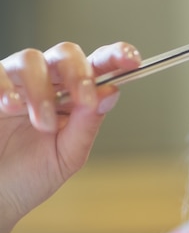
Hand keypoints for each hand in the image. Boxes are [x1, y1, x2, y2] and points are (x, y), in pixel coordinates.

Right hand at [0, 42, 140, 232]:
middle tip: (82, 99)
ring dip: (42, 90)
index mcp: (72, 96)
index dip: (116, 56)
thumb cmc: (28, 177)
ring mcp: (16, 83)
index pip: (98, 67)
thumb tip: (111, 92)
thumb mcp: (67, 156)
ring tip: (41, 123)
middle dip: (80, 72)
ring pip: (32, 59)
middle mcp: (46, 83)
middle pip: (67, 54)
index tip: (132, 59)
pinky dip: (7, 88)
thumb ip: (87, 124)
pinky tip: (11, 108)